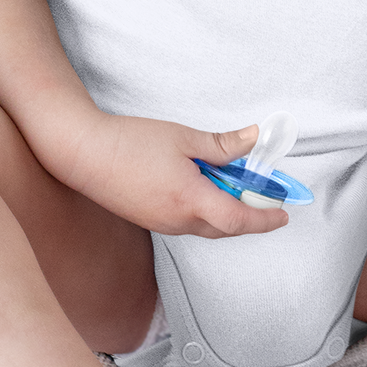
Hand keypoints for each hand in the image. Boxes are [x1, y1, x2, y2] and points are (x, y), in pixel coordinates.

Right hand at [60, 114, 288, 238]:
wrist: (82, 153)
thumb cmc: (130, 142)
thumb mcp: (183, 137)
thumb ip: (222, 145)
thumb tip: (254, 140)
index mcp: (190, 199)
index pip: (239, 219)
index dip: (265, 218)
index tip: (284, 214)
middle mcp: (177, 220)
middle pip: (226, 228)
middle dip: (250, 216)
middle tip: (265, 196)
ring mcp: (161, 224)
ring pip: (206, 226)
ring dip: (225, 212)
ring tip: (231, 183)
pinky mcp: (149, 220)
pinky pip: (187, 222)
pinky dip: (204, 210)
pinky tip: (202, 186)